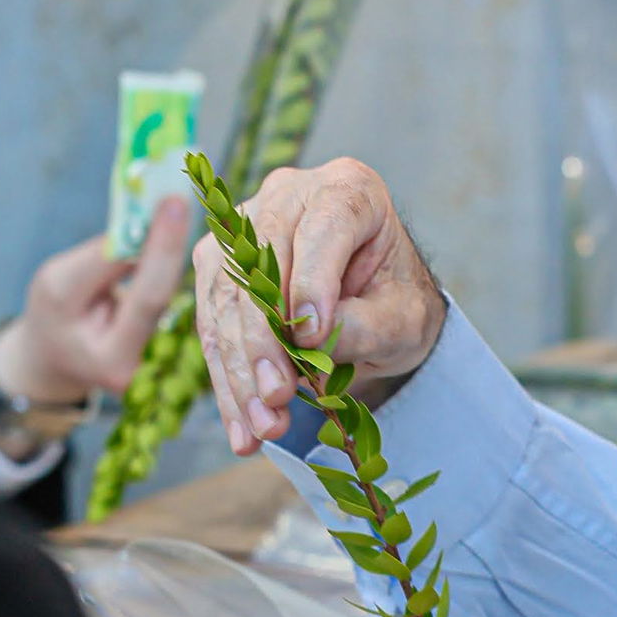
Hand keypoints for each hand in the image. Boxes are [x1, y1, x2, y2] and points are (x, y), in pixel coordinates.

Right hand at [0, 198, 190, 405]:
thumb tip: (147, 225)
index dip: (161, 249)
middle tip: (179, 197)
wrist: (56, 355)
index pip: (147, 298)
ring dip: (171, 245)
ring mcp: (158, 353)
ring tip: (173, 204)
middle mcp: (145, 362)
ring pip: (168, 287)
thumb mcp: (57, 284)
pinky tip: (170, 225)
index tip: (172, 204)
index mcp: (112, 359)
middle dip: (170, 242)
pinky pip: (168, 287)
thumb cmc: (52, 315)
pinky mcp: (165, 334)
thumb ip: (102, 261)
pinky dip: (168, 255)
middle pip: (165, 292)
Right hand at [193, 158, 445, 454]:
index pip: (321, 230)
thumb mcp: (404, 319)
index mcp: (349, 189)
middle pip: (259, 266)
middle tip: (275, 401)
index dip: (311, 285)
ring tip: (261, 427)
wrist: (379, 309)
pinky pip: (212, 323)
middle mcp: (289, 194)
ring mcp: (244, 228)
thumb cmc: (397, 303)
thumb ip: (366, 324)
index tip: (312, 341)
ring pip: (225, 299)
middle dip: (262, 342)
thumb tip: (307, 341)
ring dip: (239, 370)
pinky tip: (240, 426)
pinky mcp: (218, 265)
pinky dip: (227, 380)